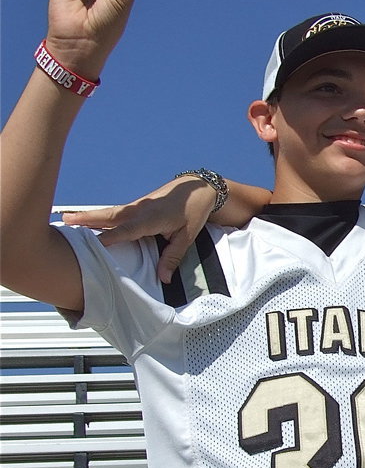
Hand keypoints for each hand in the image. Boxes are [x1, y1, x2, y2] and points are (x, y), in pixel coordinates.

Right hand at [62, 175, 213, 282]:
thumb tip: (163, 278)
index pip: (127, 230)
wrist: (197, 189)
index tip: (93, 244)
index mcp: (151, 218)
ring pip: (108, 213)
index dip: (110, 237)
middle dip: (87, 219)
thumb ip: (172, 257)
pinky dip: (99, 216)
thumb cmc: (193, 211)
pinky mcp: (135, 207)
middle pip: (109, 216)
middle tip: (65, 220)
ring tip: (66, 219)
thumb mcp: (187, 236)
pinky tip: (87, 221)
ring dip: (88, 216)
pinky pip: (114, 214)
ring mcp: (136, 207)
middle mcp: (139, 210)